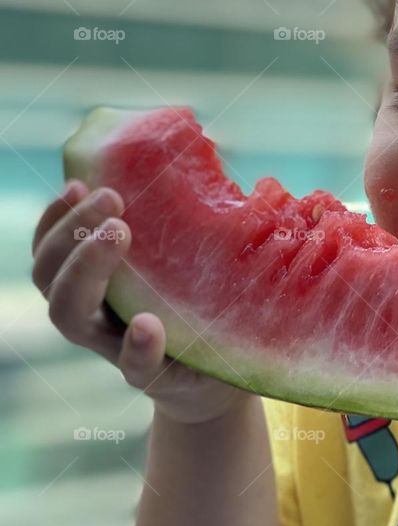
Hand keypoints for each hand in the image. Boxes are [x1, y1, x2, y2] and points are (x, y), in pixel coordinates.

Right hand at [32, 180, 253, 423]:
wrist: (221, 378)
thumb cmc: (200, 307)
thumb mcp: (185, 260)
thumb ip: (179, 220)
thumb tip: (201, 147)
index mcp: (95, 284)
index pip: (51, 251)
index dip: (54, 218)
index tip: (76, 183)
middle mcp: (93, 316)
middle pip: (49, 279)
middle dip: (69, 234)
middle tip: (111, 200)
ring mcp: (115, 347)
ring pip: (68, 318)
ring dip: (85, 271)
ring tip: (120, 234)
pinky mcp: (155, 377)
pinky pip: (136, 368)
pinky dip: (138, 346)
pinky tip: (147, 324)